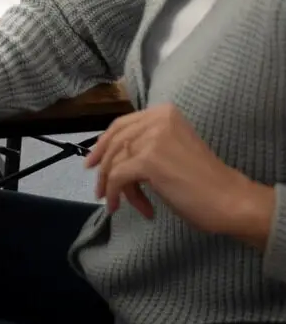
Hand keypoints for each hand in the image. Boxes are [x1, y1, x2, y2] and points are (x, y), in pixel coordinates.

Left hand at [85, 104, 274, 246]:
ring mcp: (152, 138)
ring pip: (115, 161)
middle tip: (99, 188)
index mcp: (164, 112)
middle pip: (115, 141)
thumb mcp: (173, 151)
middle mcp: (157, 119)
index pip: (123, 124)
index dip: (105, 143)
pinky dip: (118, 194)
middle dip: (103, 166)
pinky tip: (138, 210)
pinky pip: (118, 177)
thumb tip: (115, 159)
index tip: (93, 161)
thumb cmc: (206, 182)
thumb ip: (147, 145)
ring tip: (126, 205)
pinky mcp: (148, 161)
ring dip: (117, 187)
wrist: (230, 200)